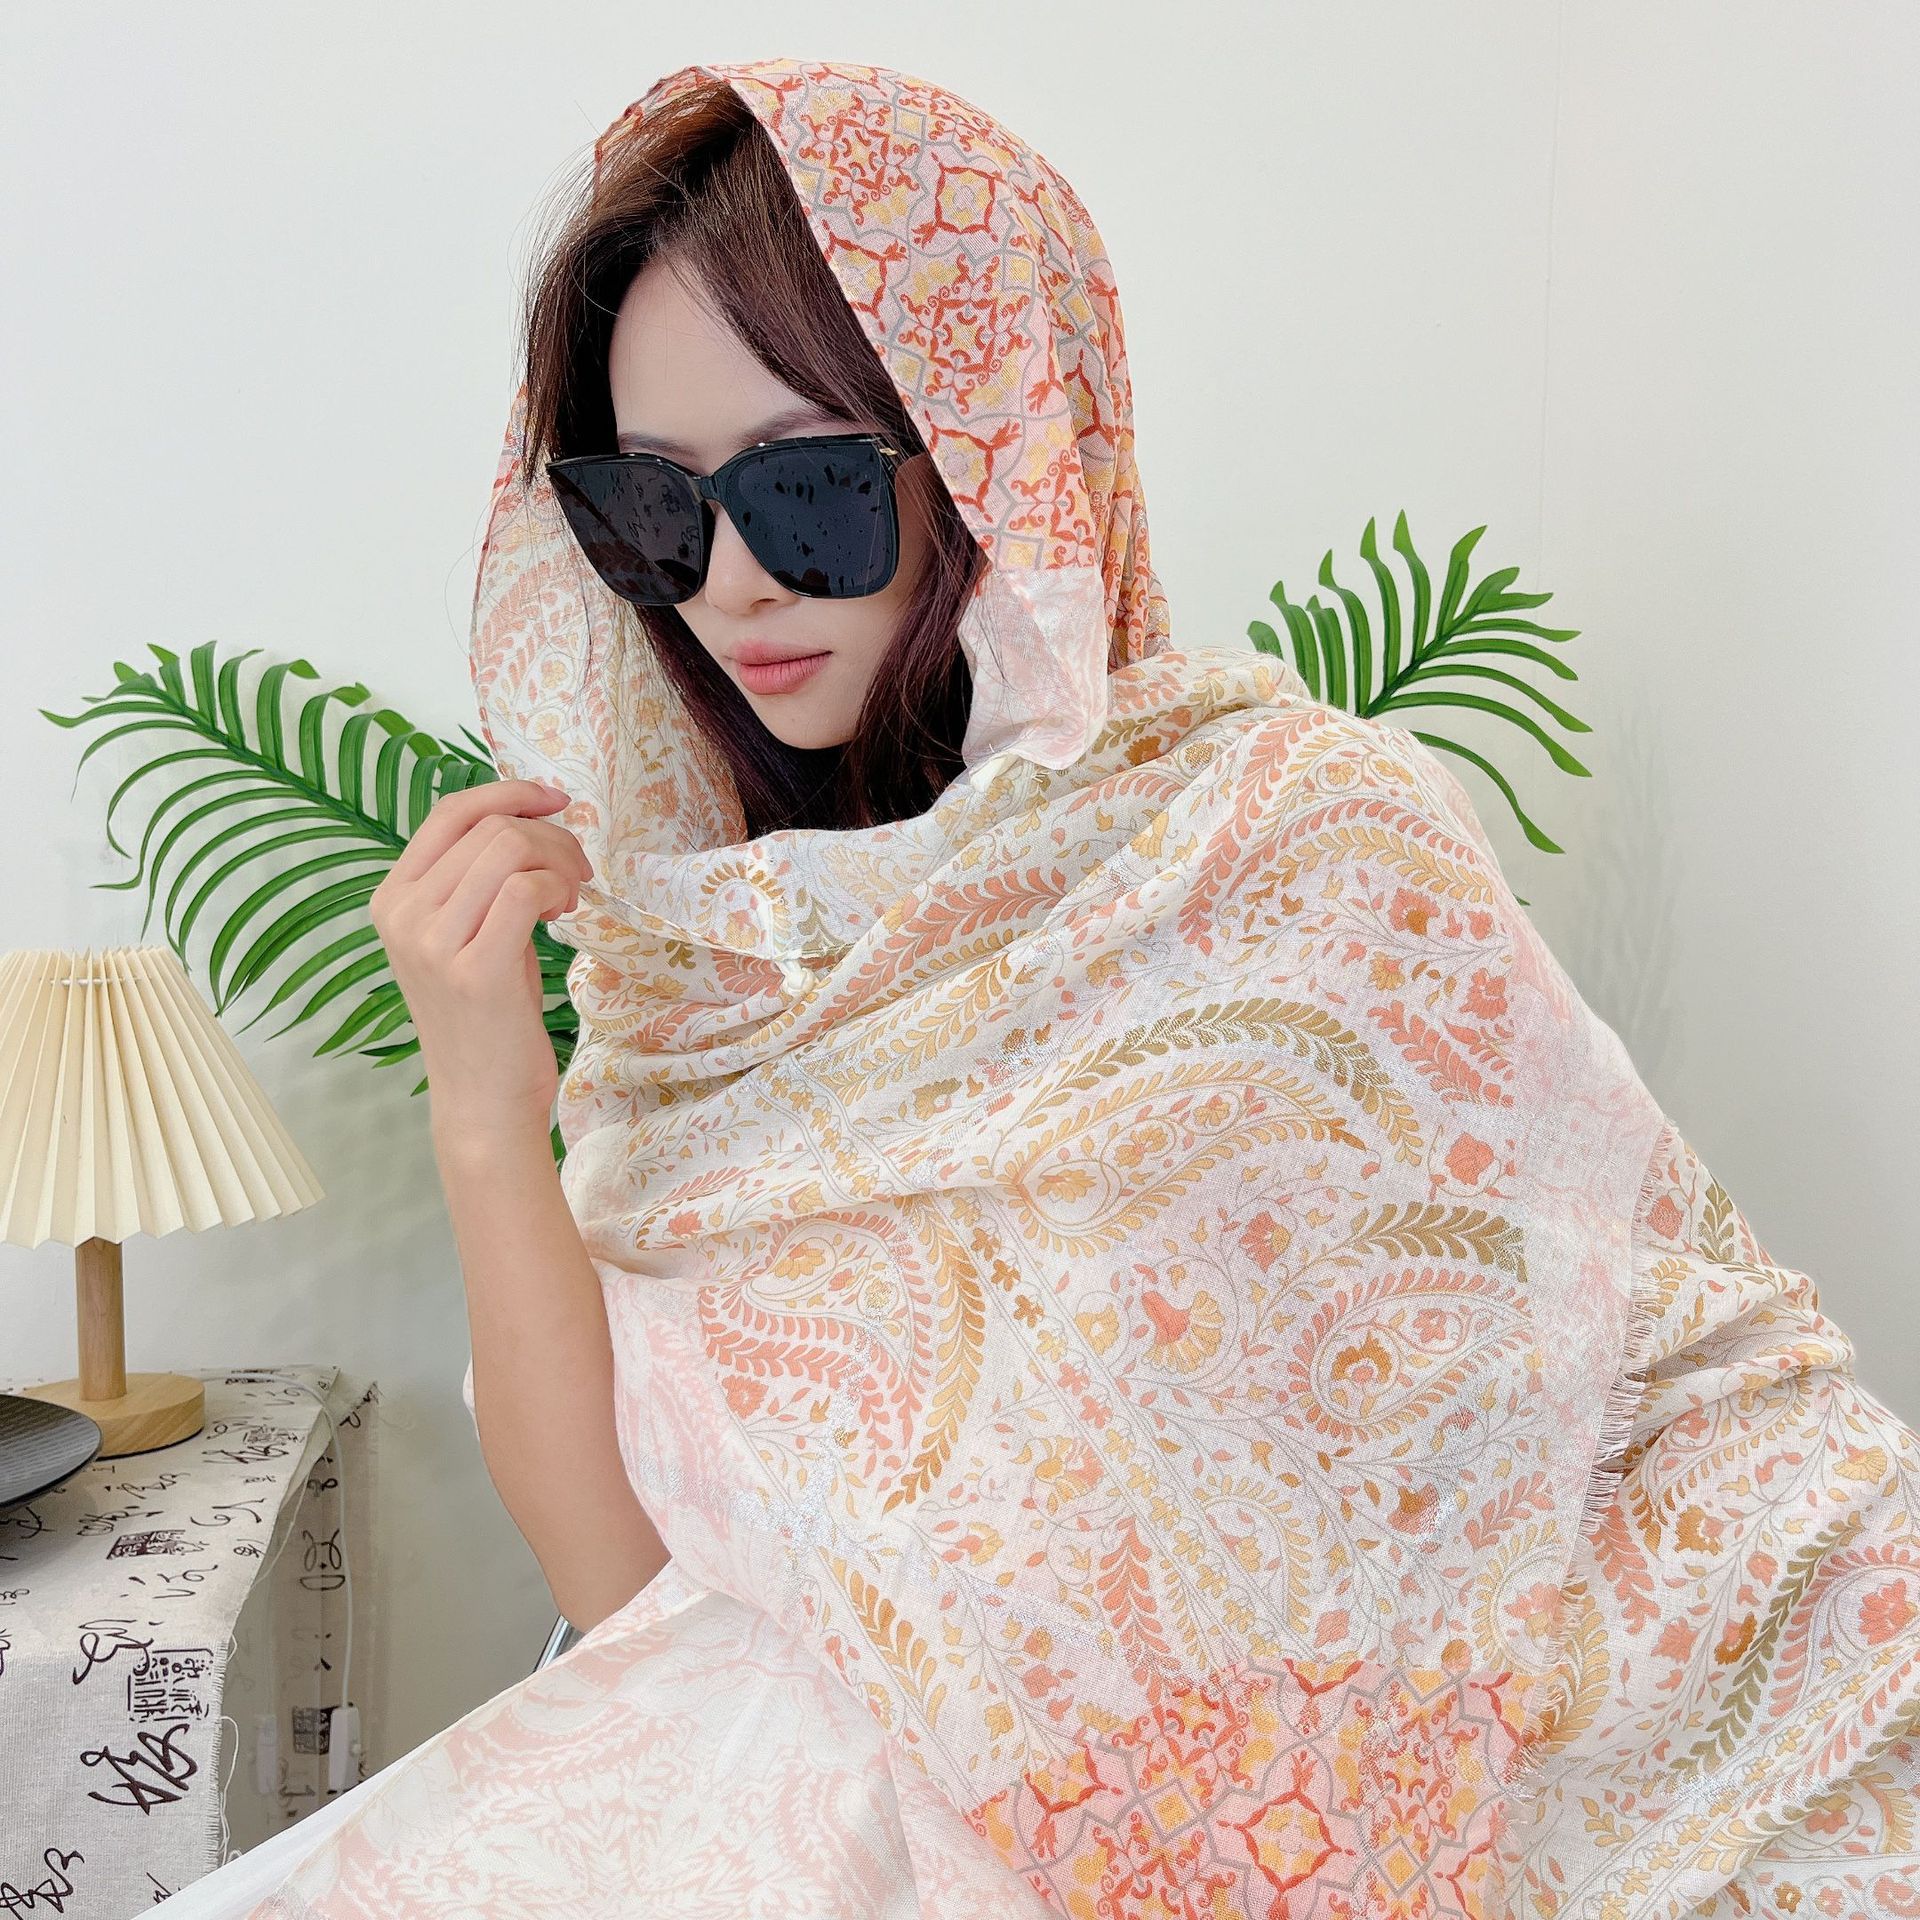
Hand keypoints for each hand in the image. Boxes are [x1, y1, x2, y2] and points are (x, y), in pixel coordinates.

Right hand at [369, 778, 591, 1143]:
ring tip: (570, 897)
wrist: (482, 1099)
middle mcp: (401, 915)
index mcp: (392, 898)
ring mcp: (432, 942)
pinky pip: (523, 889)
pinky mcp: (473, 969)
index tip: (557, 801)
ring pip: (508, 849)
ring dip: (558, 861)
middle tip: (577, 874)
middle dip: (550, 837)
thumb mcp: (468, 935)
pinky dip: (556, 888)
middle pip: (489, 828)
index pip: (450, 812)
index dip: (510, 792)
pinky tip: (564, 914)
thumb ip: (477, 880)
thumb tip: (524, 818)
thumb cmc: (487, 1015)